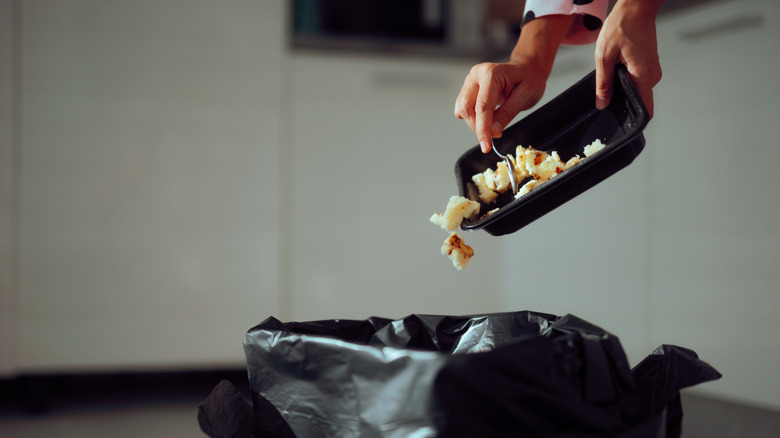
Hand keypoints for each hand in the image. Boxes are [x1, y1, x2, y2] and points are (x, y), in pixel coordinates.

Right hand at [455, 15, 574, 152]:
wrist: (527, 68)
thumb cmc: (529, 79)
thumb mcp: (526, 97)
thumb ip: (507, 114)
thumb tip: (493, 131)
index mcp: (491, 74)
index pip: (482, 107)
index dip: (483, 129)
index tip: (485, 146)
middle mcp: (476, 75)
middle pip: (466, 108)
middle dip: (478, 127)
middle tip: (495, 134)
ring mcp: (470, 81)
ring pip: (462, 110)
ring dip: (475, 122)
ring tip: (495, 120)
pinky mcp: (468, 88)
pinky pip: (463, 108)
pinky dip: (474, 117)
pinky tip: (488, 115)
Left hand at [595, 0, 663, 117]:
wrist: (636, 8)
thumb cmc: (621, 26)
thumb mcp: (604, 56)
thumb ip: (603, 82)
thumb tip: (602, 104)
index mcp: (643, 74)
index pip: (645, 108)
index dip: (633, 119)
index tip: (620, 123)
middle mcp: (653, 75)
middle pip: (640, 101)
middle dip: (623, 102)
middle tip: (607, 94)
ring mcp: (653, 70)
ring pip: (638, 91)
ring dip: (624, 89)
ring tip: (612, 75)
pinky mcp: (650, 66)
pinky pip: (639, 81)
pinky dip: (627, 80)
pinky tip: (618, 70)